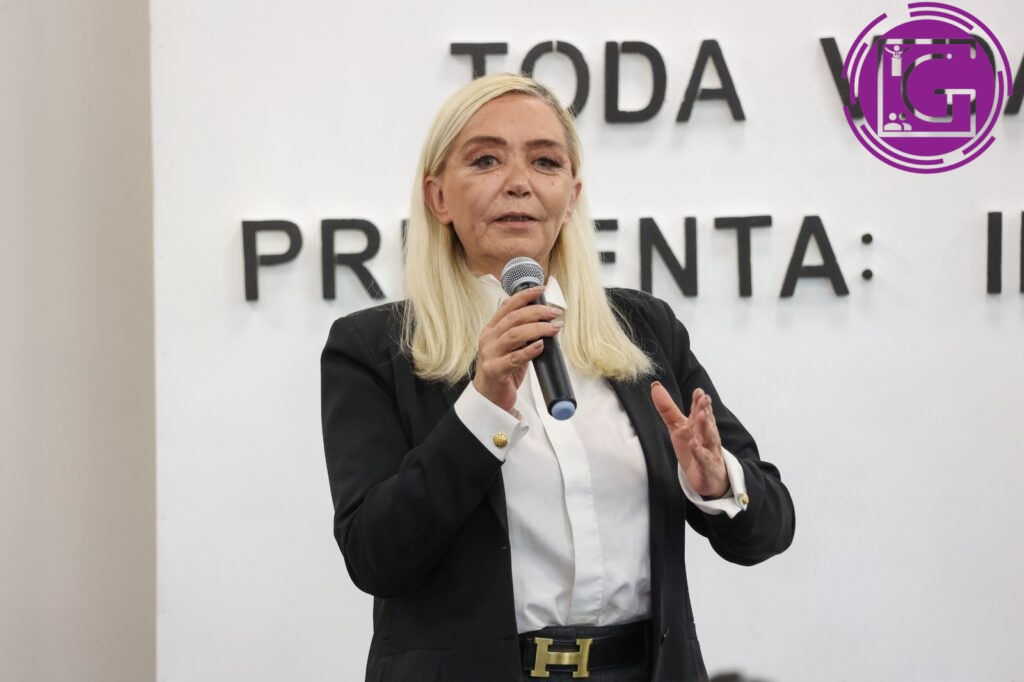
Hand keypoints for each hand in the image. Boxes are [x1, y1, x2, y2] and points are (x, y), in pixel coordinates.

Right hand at [473, 286, 562, 410]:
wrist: (489, 398)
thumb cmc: (502, 372)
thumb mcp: (510, 348)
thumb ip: (521, 334)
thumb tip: (544, 320)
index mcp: (491, 330)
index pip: (507, 306)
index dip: (525, 296)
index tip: (541, 289)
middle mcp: (489, 339)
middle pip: (513, 318)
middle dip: (536, 312)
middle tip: (554, 312)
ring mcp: (490, 354)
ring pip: (514, 335)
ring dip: (537, 329)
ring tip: (553, 328)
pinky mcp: (495, 370)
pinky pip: (514, 358)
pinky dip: (529, 350)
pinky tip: (541, 345)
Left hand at [650, 382, 728, 498]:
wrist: (708, 477)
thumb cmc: (695, 449)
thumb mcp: (678, 428)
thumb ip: (668, 408)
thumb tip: (655, 386)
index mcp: (699, 426)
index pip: (699, 411)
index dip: (699, 401)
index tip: (698, 391)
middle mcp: (707, 436)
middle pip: (706, 421)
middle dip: (705, 409)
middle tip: (704, 399)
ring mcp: (710, 452)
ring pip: (709, 438)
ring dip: (706, 426)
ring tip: (701, 416)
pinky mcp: (708, 468)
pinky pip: (705, 460)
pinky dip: (701, 454)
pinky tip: (694, 446)